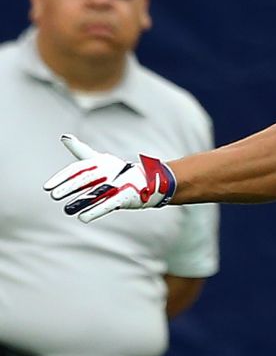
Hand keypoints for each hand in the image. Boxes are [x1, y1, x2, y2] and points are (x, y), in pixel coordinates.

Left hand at [44, 133, 176, 222]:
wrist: (149, 180)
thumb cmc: (117, 170)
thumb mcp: (99, 159)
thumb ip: (80, 150)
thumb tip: (64, 137)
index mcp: (100, 161)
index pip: (77, 168)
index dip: (62, 177)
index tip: (47, 187)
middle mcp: (108, 170)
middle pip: (86, 178)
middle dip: (69, 187)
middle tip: (54, 196)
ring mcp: (118, 182)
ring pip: (96, 192)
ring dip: (81, 201)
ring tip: (67, 210)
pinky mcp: (127, 195)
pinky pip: (109, 204)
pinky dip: (96, 210)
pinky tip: (83, 217)